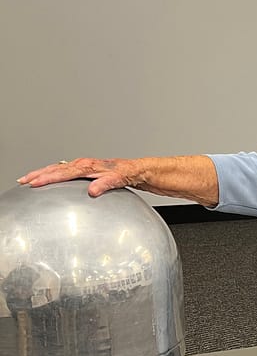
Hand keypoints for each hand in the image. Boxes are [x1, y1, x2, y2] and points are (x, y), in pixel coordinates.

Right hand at [17, 158, 139, 197]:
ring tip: (28, 179)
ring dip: (41, 173)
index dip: (47, 178)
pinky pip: (62, 170)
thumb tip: (92, 191)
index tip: (34, 183)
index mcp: (87, 166)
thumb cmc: (126, 173)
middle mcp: (82, 164)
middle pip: (54, 168)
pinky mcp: (82, 169)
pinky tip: (46, 178)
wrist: (133, 169)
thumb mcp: (117, 180)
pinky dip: (51, 173)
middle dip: (38, 174)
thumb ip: (105, 184)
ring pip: (56, 168)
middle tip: (23, 181)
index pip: (62, 173)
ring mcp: (81, 166)